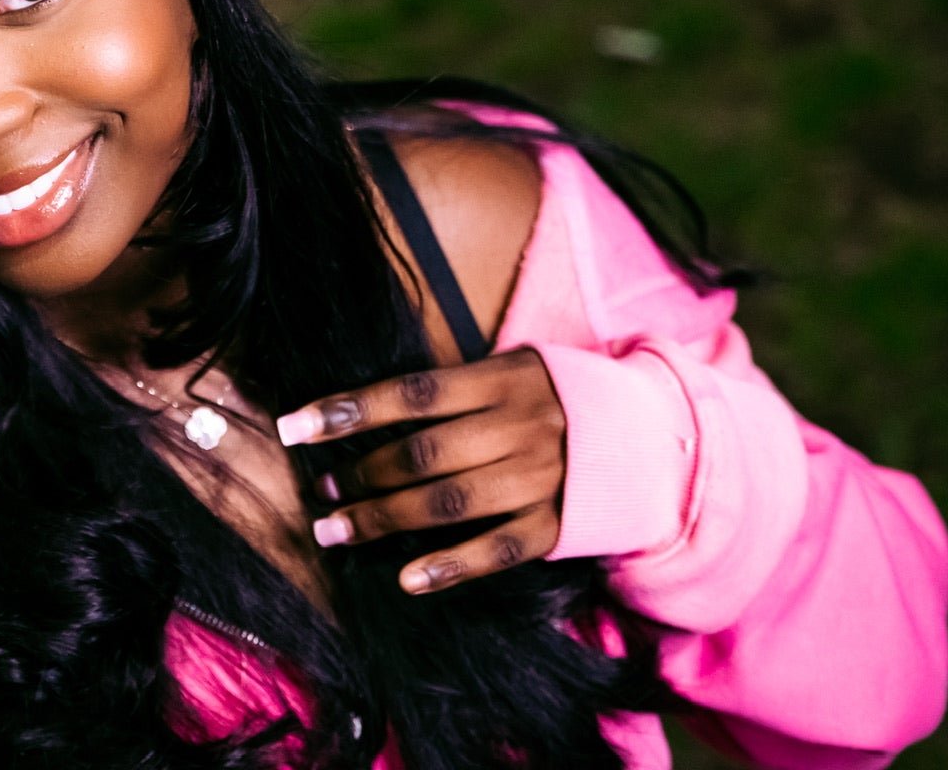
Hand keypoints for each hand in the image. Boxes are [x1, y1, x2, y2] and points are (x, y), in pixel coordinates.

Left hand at [275, 349, 565, 594]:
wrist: (652, 434)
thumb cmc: (556, 396)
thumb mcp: (512, 370)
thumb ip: (454, 389)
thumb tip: (363, 412)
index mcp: (504, 379)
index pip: (410, 394)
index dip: (348, 411)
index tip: (295, 426)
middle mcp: (522, 427)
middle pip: (424, 454)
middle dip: (360, 474)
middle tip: (318, 489)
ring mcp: (542, 479)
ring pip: (450, 504)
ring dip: (384, 519)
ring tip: (335, 530)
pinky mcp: (557, 526)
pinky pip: (497, 551)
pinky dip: (450, 567)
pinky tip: (406, 578)